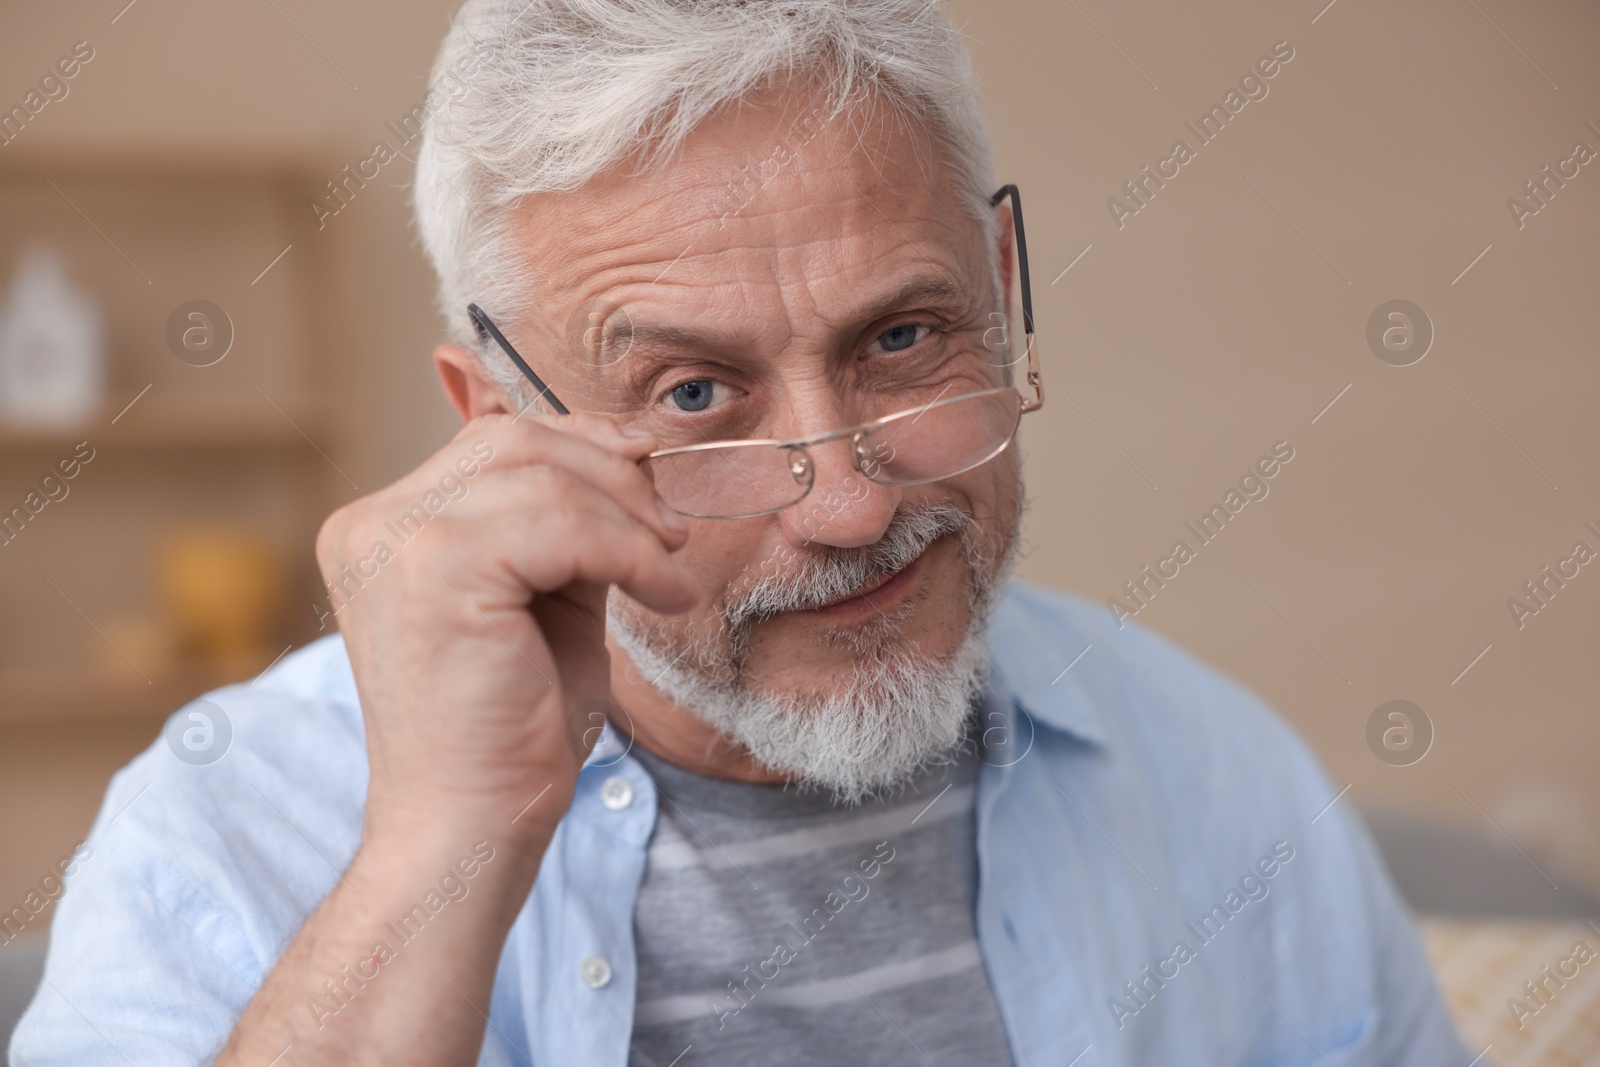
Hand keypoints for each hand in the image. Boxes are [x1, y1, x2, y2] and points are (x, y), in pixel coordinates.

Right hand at [315, 411, 695, 851]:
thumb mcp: (541, 600)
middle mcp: (372, 525)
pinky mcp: (435, 571)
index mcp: (382, 529)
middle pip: (513, 440)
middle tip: (670, 532)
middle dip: (611, 472)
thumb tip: (627, 457)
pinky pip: (562, 525)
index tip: (648, 473)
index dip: (580, 445)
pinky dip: (629, 552)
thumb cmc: (510, 730)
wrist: (469, 829)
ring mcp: (394, 543)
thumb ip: (562, 528)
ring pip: (543, 476)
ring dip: (629, 519)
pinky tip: (662, 594)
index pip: (490, 442)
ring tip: (668, 572)